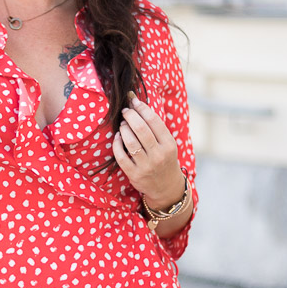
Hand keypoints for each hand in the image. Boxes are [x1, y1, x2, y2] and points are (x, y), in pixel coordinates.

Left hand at [112, 93, 185, 208]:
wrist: (166, 187)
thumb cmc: (165, 160)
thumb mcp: (168, 144)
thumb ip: (157, 129)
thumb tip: (138, 105)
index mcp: (169, 145)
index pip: (154, 121)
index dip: (141, 107)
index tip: (133, 100)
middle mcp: (159, 155)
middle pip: (140, 129)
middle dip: (130, 116)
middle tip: (125, 111)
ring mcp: (146, 166)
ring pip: (130, 141)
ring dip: (123, 128)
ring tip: (122, 124)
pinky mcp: (134, 174)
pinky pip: (121, 156)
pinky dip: (116, 144)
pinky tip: (117, 137)